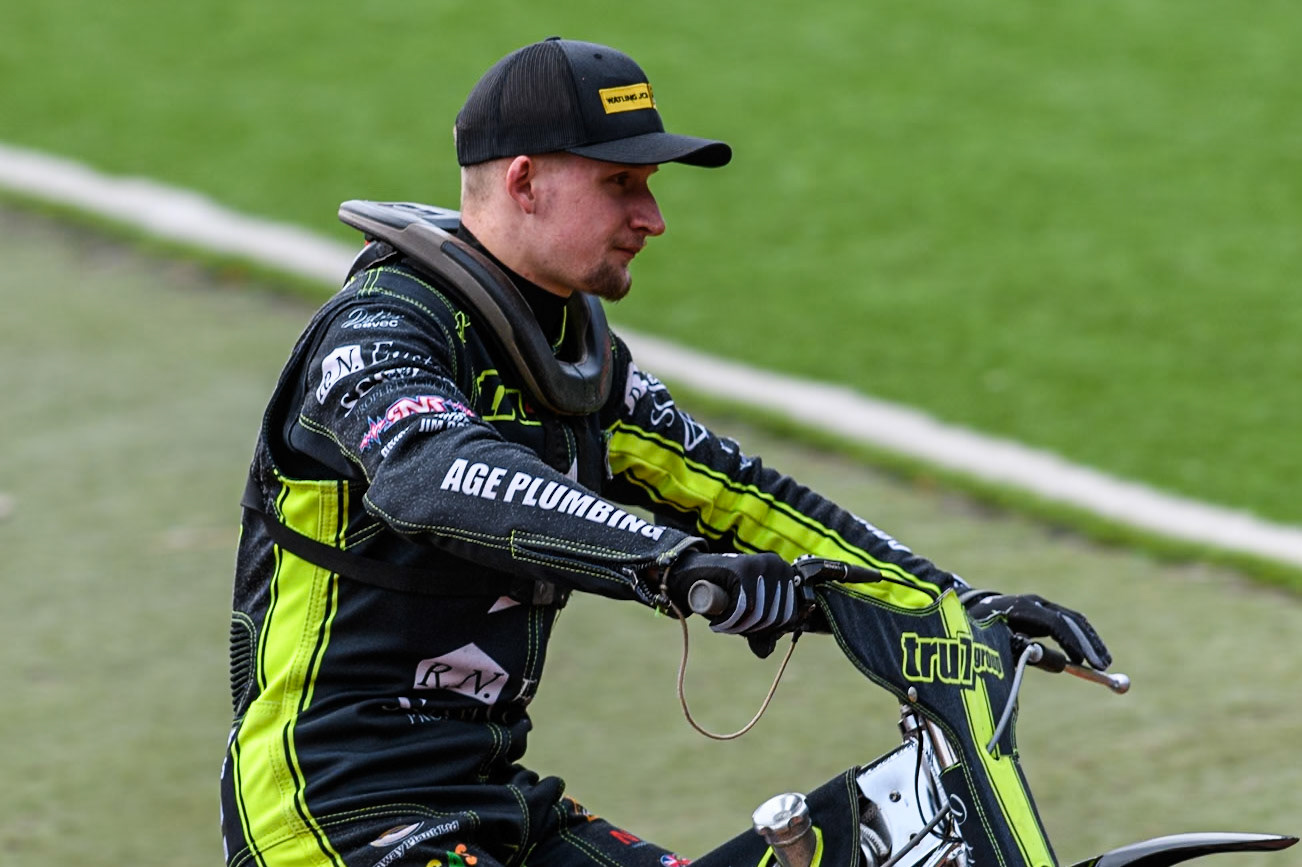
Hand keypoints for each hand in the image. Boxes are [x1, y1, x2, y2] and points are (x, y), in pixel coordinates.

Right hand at [666, 551, 801, 636]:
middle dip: (750, 630)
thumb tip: (766, 652)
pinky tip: (716, 622)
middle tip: (730, 627)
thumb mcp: (746, 615)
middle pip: (774, 617)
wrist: (692, 574)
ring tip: (722, 624)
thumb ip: (760, 632)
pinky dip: (728, 621)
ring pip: (759, 613)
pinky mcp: (742, 568)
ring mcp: (761, 564)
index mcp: (786, 575)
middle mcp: (778, 565)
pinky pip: (743, 606)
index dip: (767, 632)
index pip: (789, 618)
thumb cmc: (723, 593)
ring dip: (737, 627)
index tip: (747, 631)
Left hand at [964, 592, 1111, 669]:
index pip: (1055, 623)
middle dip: (1088, 643)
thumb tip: (1062, 664)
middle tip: (1103, 666)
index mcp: (1020, 608)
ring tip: (1103, 663)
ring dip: (1089, 641)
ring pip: (1072, 620)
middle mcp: (1032, 603)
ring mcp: (1038, 605)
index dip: (1072, 643)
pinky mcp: (1041, 612)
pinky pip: (1066, 624)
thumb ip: (1026, 654)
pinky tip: (1090, 656)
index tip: (1085, 663)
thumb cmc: (979, 635)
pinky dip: (1080, 639)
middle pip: (1069, 619)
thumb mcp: (997, 647)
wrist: (967, 616)